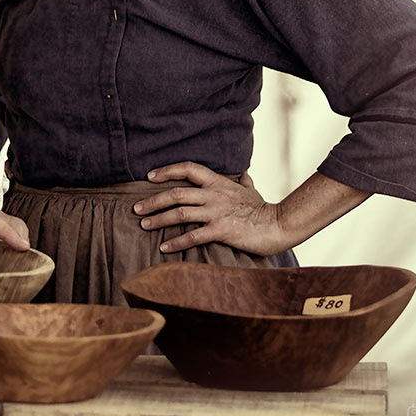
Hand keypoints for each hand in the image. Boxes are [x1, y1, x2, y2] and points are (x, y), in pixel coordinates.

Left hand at [133, 162, 287, 256]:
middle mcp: (214, 195)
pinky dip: (176, 241)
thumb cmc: (263, 209)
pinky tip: (164, 247)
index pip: (188, 169)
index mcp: (218, 183)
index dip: (167, 171)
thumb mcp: (252, 190)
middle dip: (153, 200)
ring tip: (143, 225)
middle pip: (176, 193)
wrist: (279, 225)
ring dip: (158, 219)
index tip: (150, 177)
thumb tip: (244, 173)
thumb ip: (244, 181)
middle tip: (136, 209)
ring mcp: (217, 212)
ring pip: (180, 213)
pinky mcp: (221, 231)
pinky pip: (193, 236)